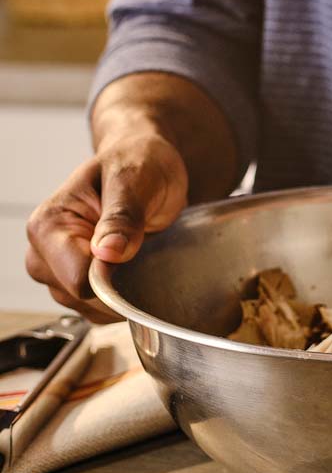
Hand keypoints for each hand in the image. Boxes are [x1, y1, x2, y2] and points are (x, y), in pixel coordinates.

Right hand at [25, 133, 187, 321]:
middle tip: (144, 249)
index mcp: (49, 224)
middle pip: (79, 298)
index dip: (112, 277)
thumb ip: (122, 217)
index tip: (137, 256)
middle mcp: (44, 252)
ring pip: (88, 308)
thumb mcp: (134, 180)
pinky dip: (122, 297)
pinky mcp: (77, 282)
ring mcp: (58, 270)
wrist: (146, 164)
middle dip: (118, 286)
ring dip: (121, 292)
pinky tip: (136, 269)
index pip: (75, 278)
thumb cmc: (137, 164)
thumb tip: (109, 253)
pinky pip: (98, 309)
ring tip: (140, 254)